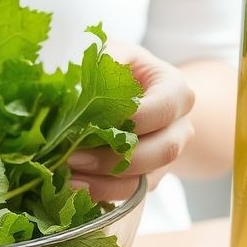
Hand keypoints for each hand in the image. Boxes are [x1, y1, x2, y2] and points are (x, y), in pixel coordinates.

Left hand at [66, 42, 195, 200]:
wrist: (138, 97)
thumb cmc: (124, 71)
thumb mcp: (117, 54)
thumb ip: (107, 60)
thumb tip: (83, 80)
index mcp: (176, 93)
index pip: (163, 109)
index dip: (131, 119)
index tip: (93, 122)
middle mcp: (179, 128)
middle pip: (162, 150)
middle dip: (115, 156)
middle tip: (73, 155)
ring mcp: (166, 157)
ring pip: (145, 177)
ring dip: (105, 180)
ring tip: (67, 174)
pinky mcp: (149, 178)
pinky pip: (130, 193)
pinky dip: (102, 192)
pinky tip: (73, 186)